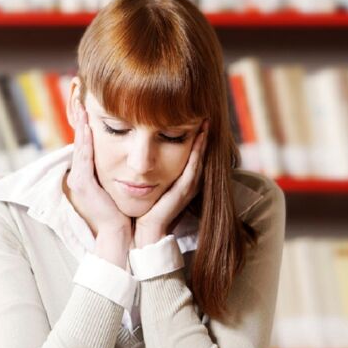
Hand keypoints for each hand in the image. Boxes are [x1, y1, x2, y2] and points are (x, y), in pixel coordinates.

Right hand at [66, 105, 131, 265]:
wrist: (122, 234)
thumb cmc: (126, 210)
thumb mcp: (122, 183)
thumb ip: (123, 167)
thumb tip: (134, 148)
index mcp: (90, 173)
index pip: (88, 141)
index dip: (88, 121)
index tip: (91, 101)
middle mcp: (81, 174)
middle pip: (80, 139)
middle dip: (80, 116)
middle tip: (80, 94)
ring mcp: (79, 179)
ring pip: (79, 144)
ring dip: (80, 124)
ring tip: (82, 105)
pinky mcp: (82, 185)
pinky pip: (82, 158)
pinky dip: (83, 141)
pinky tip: (87, 127)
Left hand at [135, 121, 207, 247]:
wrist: (145, 231)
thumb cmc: (145, 208)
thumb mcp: (151, 185)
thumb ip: (153, 172)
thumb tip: (142, 156)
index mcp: (181, 180)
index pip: (191, 155)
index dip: (195, 139)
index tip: (195, 120)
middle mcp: (188, 182)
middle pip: (199, 154)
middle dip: (202, 136)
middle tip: (204, 116)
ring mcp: (188, 187)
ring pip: (199, 158)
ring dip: (203, 141)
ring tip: (204, 123)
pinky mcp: (184, 191)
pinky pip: (193, 168)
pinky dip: (197, 153)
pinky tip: (199, 139)